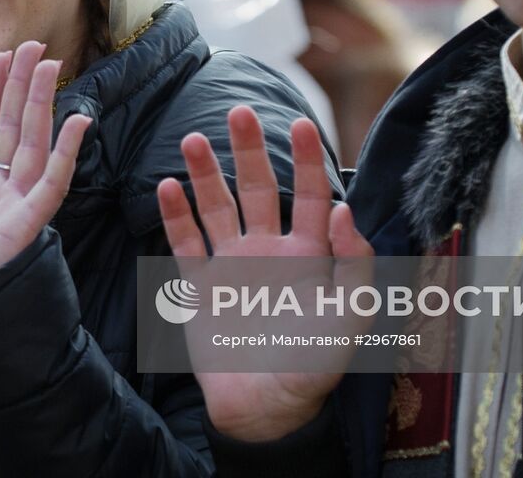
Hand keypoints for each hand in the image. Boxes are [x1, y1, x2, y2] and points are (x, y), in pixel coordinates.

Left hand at [0, 41, 92, 291]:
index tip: (0, 59)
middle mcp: (1, 189)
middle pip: (13, 125)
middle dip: (21, 86)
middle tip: (32, 46)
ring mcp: (19, 201)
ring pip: (33, 140)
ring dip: (41, 102)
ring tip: (49, 63)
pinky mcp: (32, 220)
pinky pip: (54, 179)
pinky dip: (67, 150)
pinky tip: (77, 120)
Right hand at [157, 106, 371, 443]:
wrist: (266, 410)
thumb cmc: (314, 367)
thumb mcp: (349, 317)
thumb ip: (354, 265)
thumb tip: (342, 209)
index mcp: (308, 254)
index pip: (308, 195)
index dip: (304, 159)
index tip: (299, 123)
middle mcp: (269, 251)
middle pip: (256, 188)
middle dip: (248, 150)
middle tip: (238, 112)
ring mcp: (232, 266)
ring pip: (217, 208)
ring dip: (205, 174)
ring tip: (193, 140)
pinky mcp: (202, 289)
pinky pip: (186, 245)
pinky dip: (176, 217)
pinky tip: (168, 186)